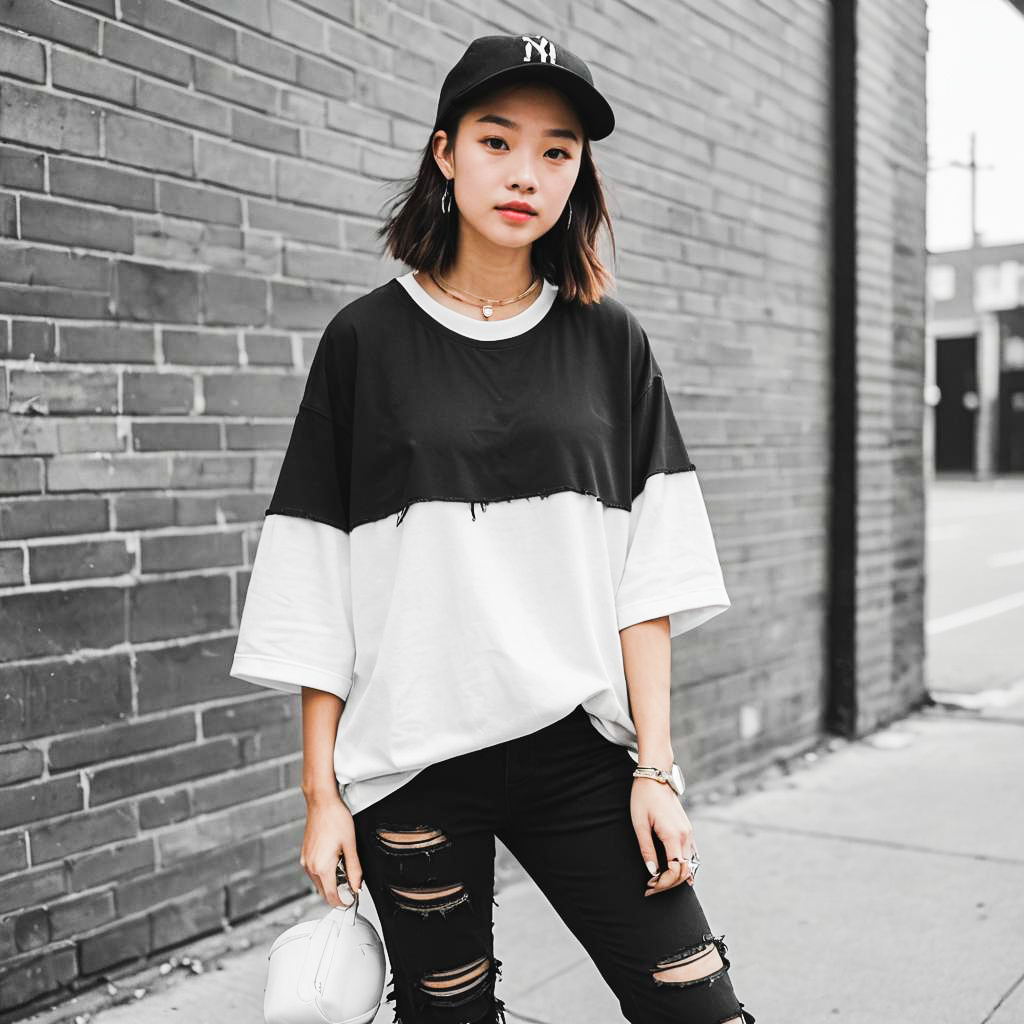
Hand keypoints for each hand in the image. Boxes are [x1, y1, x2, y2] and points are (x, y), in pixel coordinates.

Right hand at [300, 790, 362, 907]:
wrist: (321, 802)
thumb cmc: (335, 818)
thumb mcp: (350, 845)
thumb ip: (354, 869)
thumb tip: (357, 886)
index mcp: (322, 867)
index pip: (332, 897)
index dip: (343, 902)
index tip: (352, 900)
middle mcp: (310, 867)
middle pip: (324, 892)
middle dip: (338, 892)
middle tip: (352, 885)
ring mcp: (305, 861)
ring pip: (319, 883)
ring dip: (331, 882)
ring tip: (345, 869)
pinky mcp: (304, 855)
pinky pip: (314, 872)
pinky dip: (324, 873)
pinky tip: (335, 861)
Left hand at [630, 777, 695, 896]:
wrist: (655, 776)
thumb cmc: (643, 798)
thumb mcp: (640, 824)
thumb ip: (647, 850)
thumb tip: (652, 872)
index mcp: (673, 835)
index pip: (676, 871)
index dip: (663, 883)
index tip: (649, 886)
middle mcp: (685, 836)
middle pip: (685, 872)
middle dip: (669, 884)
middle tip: (651, 888)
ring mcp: (689, 832)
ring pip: (690, 865)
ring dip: (676, 877)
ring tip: (659, 882)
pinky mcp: (687, 829)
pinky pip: (691, 855)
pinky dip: (685, 867)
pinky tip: (675, 873)